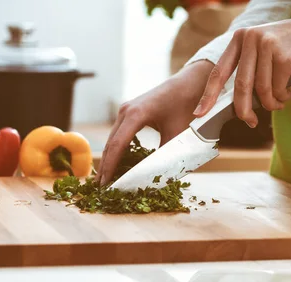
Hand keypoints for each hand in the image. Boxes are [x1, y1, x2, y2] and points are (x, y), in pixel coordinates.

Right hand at [96, 60, 213, 185]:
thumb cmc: (185, 106)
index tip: (106, 185)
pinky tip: (116, 165)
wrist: (190, 83)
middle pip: (111, 143)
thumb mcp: (177, 133)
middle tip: (101, 188)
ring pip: (113, 140)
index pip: (118, 145)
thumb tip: (156, 178)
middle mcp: (126, 111)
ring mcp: (126, 111)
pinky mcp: (130, 113)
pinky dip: (116, 151)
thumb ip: (166, 155)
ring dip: (109, 159)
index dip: (110, 167)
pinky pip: (119, 135)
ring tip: (105, 180)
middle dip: (106, 166)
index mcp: (135, 114)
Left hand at [193, 7, 290, 127]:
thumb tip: (235, 103)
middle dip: (243, 110)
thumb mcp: (262, 49)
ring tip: (278, 102)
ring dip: (270, 104)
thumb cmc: (288, 46)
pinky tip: (287, 94)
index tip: (199, 113)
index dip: (208, 95)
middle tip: (248, 122)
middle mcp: (251, 40)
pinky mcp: (285, 57)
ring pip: (261, 91)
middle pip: (241, 86)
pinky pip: (278, 90)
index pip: (219, 71)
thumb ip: (247, 68)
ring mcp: (268, 46)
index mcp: (240, 39)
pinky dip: (282, 98)